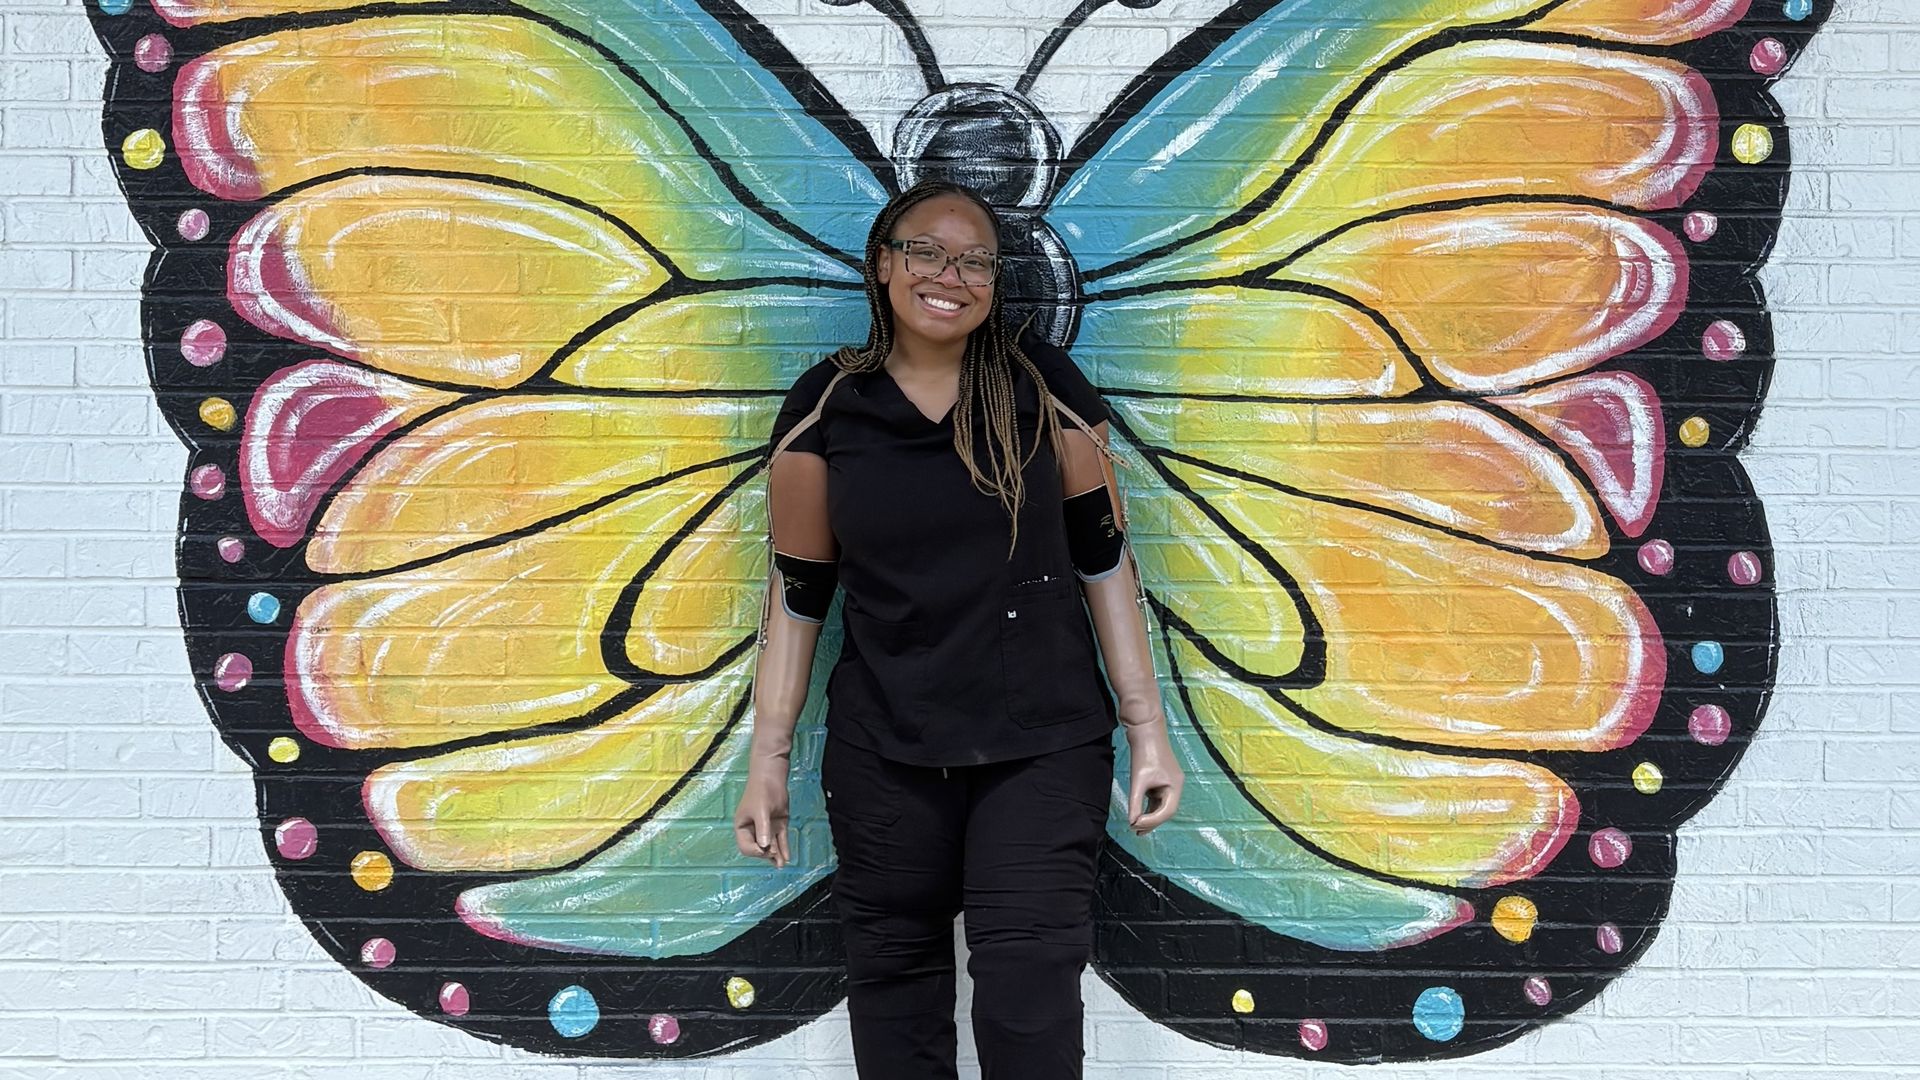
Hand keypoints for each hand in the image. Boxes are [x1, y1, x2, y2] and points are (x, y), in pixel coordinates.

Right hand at [733, 750, 791, 868]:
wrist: (772, 775)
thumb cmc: (761, 791)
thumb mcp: (760, 811)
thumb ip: (763, 829)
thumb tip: (764, 847)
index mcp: (742, 827)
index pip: (746, 846)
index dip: (755, 851)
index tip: (764, 849)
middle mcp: (754, 830)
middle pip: (758, 849)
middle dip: (766, 854)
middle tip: (775, 854)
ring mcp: (767, 827)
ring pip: (771, 846)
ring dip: (776, 855)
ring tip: (782, 865)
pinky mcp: (778, 824)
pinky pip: (781, 839)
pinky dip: (784, 848)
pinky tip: (787, 857)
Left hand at [1122, 716, 1181, 835]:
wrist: (1145, 729)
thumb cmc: (1144, 752)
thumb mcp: (1138, 779)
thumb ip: (1135, 802)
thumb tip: (1131, 821)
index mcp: (1175, 786)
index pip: (1167, 812)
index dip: (1151, 821)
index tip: (1135, 825)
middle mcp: (1175, 786)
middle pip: (1165, 811)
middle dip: (1151, 822)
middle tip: (1135, 831)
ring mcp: (1168, 782)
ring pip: (1161, 805)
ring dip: (1149, 816)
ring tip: (1135, 827)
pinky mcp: (1161, 778)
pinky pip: (1156, 798)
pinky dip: (1148, 806)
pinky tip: (1138, 813)